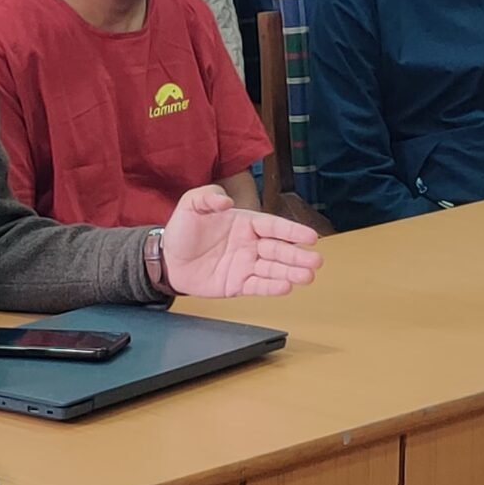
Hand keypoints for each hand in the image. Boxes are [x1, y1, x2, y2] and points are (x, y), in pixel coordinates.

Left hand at [160, 186, 322, 297]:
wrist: (166, 260)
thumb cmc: (182, 229)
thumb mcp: (191, 204)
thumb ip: (208, 196)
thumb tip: (226, 201)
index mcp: (245, 222)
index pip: (273, 226)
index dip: (292, 231)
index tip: (311, 237)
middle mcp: (250, 244)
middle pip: (278, 249)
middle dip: (298, 255)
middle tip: (316, 261)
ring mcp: (245, 265)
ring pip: (273, 269)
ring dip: (291, 272)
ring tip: (308, 276)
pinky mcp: (236, 285)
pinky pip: (257, 286)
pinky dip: (272, 287)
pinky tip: (286, 287)